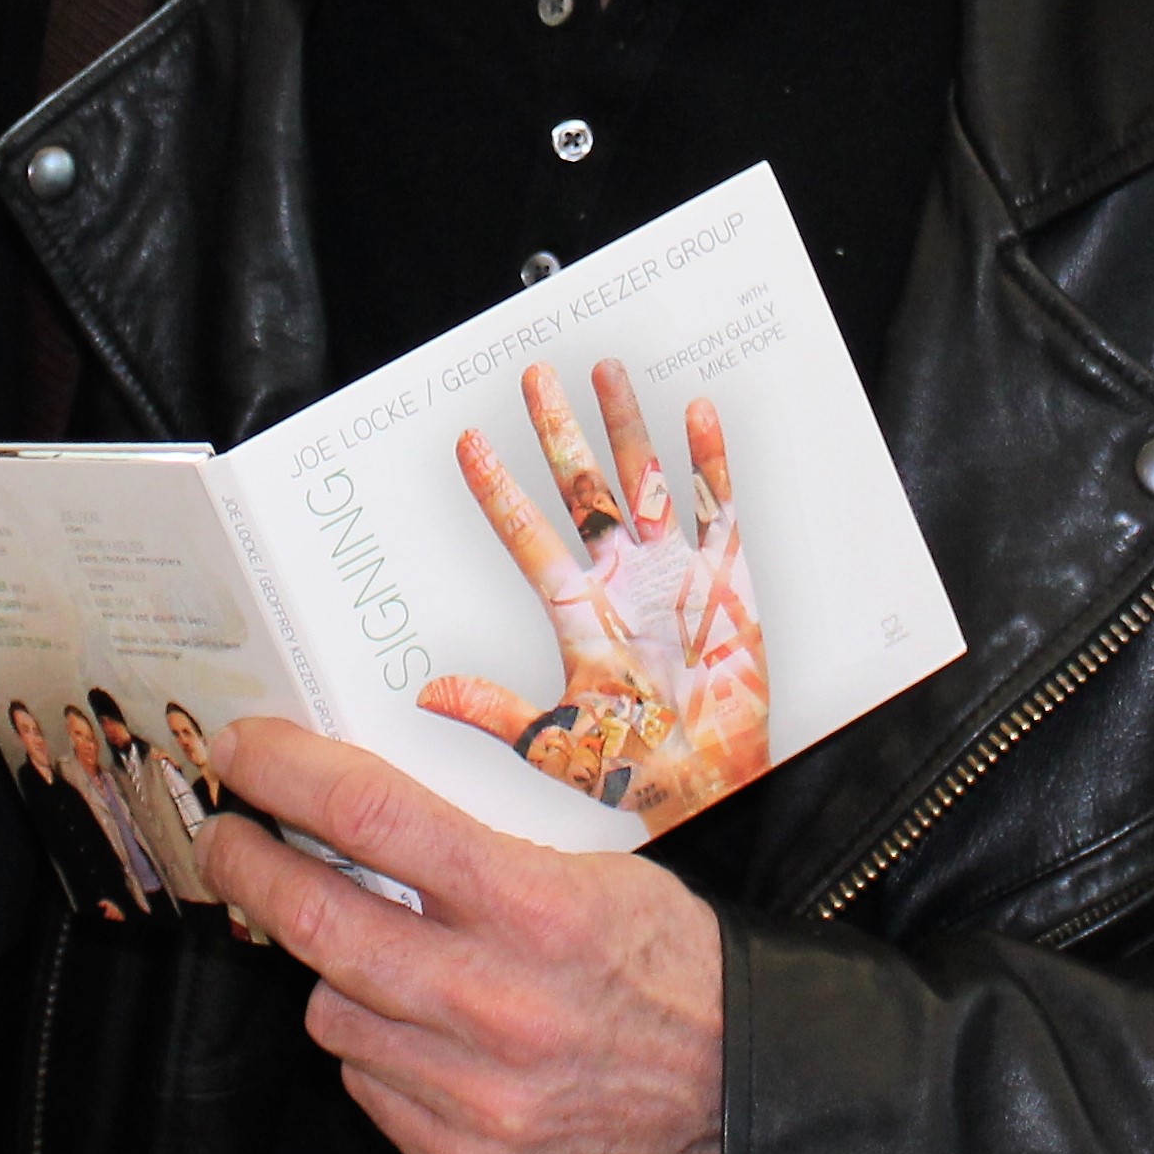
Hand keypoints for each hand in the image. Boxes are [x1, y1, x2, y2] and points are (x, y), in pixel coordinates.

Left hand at [198, 720, 722, 1153]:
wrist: (751, 1106)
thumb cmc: (676, 972)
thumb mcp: (601, 873)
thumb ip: (484, 852)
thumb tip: (359, 815)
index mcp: (534, 905)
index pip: (371, 815)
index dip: (285, 774)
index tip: (243, 751)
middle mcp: (495, 1000)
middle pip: (317, 919)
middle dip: (249, 867)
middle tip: (227, 841)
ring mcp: (478, 1094)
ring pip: (332, 1012)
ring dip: (335, 974)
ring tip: (378, 958)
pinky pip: (370, 1088)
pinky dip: (379, 1054)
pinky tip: (425, 1037)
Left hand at [417, 361, 769, 827]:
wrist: (708, 782)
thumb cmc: (636, 766)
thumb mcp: (557, 741)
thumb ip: (495, 711)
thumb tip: (429, 695)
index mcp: (577, 613)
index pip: (527, 537)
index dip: (498, 491)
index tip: (468, 443)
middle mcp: (620, 579)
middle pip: (582, 489)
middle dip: (559, 433)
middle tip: (534, 378)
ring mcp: (672, 572)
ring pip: (642, 481)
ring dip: (626, 427)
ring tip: (605, 372)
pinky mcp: (724, 578)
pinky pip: (716, 508)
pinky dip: (709, 462)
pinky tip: (697, 415)